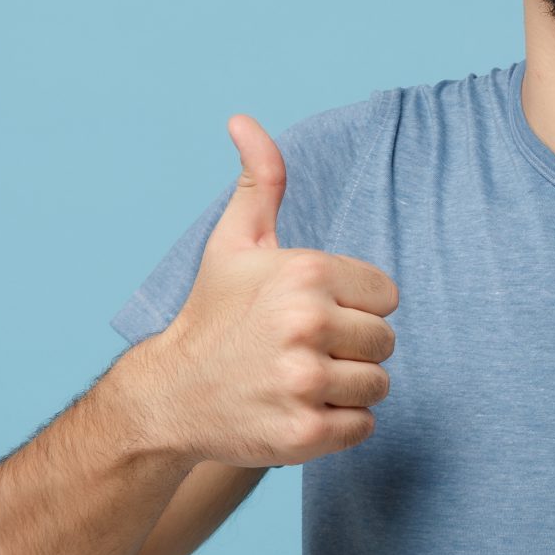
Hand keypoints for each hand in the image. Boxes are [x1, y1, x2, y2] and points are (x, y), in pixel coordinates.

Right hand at [153, 113, 400, 467]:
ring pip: (378, 385)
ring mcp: (305, 383)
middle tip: (303, 350)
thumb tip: (244, 120)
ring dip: (347, 387)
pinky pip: (364, 427)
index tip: (312, 313)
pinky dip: (339, 425)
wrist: (168, 397)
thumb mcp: (235, 241)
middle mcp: (306, 325)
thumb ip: (260, 180)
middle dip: (352, 347)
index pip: (386, 295)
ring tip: (299, 379)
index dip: (353, 306)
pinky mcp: (305, 435)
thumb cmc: (213, 314)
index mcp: (304, 273)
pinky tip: (298, 409)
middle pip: (386, 341)